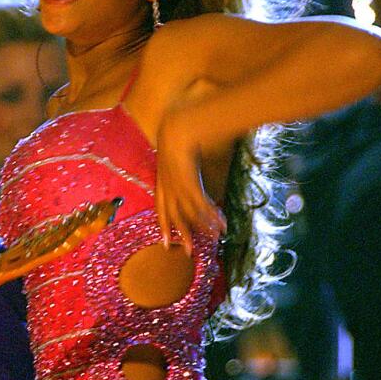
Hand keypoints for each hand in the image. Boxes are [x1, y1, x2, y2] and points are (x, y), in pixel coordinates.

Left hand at [155, 106, 225, 253]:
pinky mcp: (189, 183)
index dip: (163, 225)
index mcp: (162, 180)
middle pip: (174, 215)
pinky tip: (219, 223)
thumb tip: (191, 169)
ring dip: (203, 226)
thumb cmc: (180, 135)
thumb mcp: (178, 154)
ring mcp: (177, 186)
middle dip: (182, 234)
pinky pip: (200, 204)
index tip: (166, 242)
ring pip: (190, 212)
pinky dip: (210, 215)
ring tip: (214, 238)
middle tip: (188, 252)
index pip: (160, 208)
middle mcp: (168, 186)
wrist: (178, 127)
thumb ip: (184, 165)